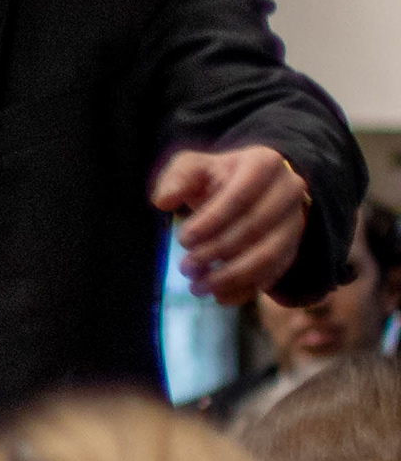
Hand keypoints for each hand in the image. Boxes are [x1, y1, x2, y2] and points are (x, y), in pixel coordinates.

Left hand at [153, 144, 309, 300]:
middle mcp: (289, 191)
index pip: (240, 196)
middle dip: (217, 251)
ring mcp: (296, 220)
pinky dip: (247, 288)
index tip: (183, 239)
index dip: (211, 221)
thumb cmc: (216, 177)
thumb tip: (163, 202)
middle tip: (186, 267)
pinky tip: (220, 296)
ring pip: (269, 254)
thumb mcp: (193, 167)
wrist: (250, 189)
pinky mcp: (293, 247)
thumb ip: (176, 178)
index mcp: (265, 164)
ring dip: (232, 275)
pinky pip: (275, 272)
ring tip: (199, 286)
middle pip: (255, 227)